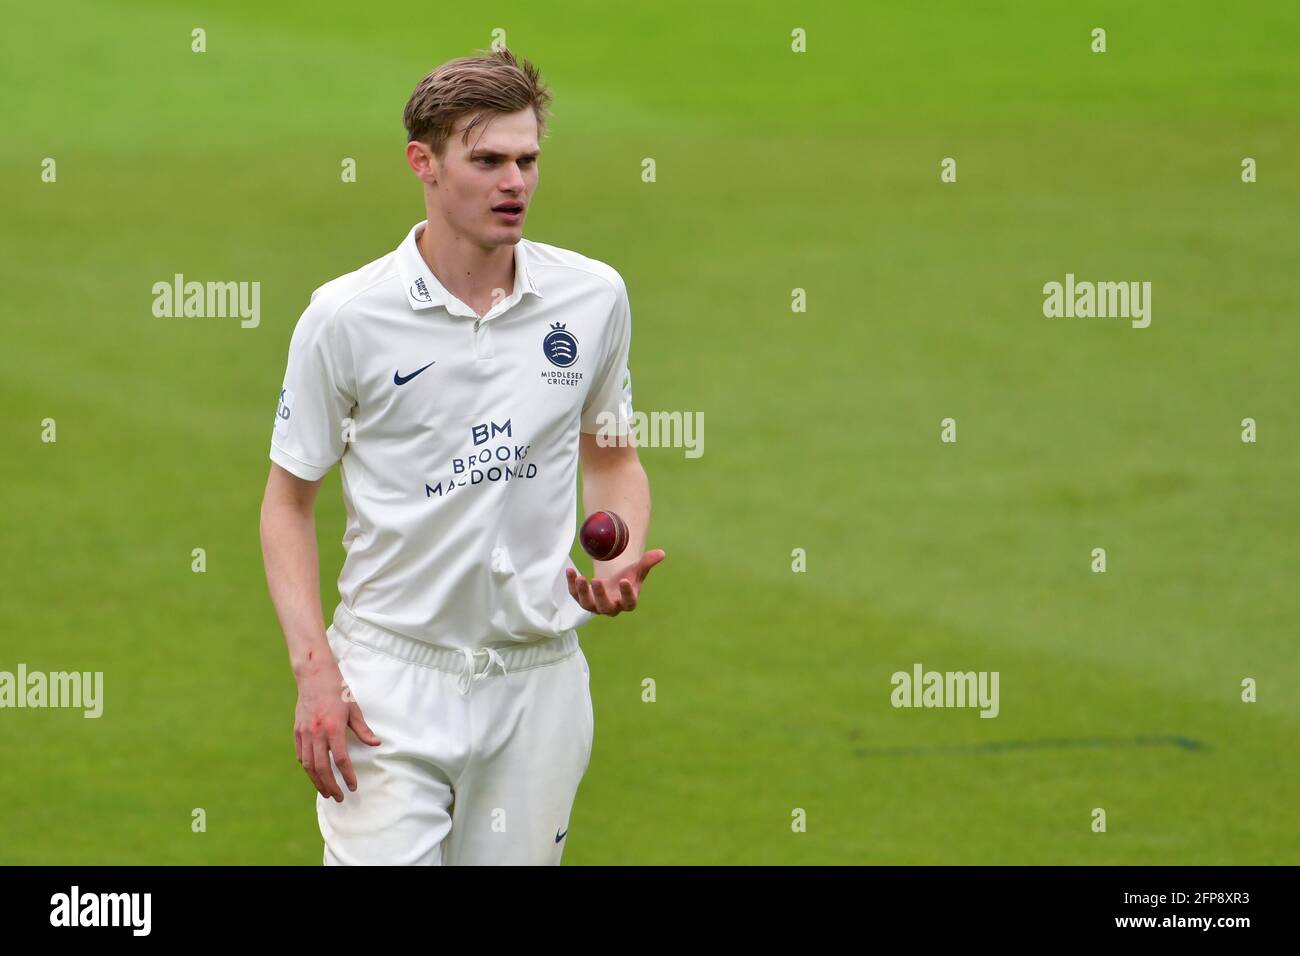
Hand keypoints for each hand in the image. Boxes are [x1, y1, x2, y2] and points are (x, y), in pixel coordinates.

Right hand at [294, 663, 380, 801]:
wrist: (314, 677)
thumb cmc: (337, 691)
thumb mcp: (354, 709)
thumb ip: (363, 730)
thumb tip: (376, 744)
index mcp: (333, 727)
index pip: (341, 759)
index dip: (347, 775)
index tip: (353, 787)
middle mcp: (317, 733)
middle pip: (322, 767)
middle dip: (331, 785)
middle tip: (340, 797)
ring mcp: (305, 733)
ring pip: (309, 765)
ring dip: (318, 781)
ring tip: (327, 792)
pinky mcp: (297, 732)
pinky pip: (301, 755)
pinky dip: (308, 767)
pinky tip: (315, 775)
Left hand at [566, 549, 665, 616]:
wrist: (613, 582)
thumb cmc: (628, 577)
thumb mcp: (638, 569)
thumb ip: (648, 562)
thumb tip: (661, 553)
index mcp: (627, 602)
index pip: (629, 602)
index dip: (626, 594)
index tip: (624, 581)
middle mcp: (611, 608)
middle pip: (606, 607)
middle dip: (600, 595)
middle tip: (596, 580)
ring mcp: (595, 606)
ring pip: (587, 604)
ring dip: (582, 592)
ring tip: (580, 578)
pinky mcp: (583, 600)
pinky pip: (575, 595)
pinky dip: (571, 584)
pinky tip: (570, 571)